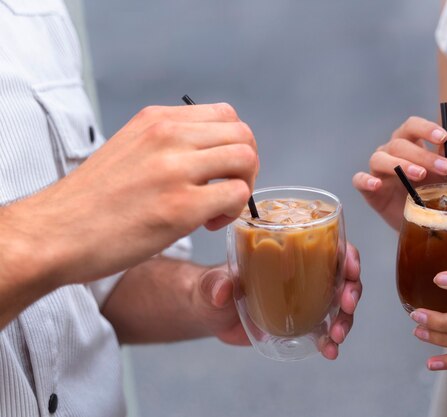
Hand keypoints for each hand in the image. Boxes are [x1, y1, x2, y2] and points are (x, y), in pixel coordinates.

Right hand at [3, 103, 257, 287]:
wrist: (53, 233)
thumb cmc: (92, 201)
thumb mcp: (129, 149)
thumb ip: (168, 144)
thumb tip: (210, 154)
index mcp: (156, 120)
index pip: (226, 115)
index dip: (233, 145)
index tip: (219, 171)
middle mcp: (168, 136)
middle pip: (243, 135)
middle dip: (245, 166)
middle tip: (226, 192)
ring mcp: (175, 170)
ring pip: (245, 159)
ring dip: (242, 187)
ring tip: (216, 210)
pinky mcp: (180, 207)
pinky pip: (236, 196)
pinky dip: (232, 212)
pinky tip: (208, 224)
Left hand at [196, 243, 362, 358]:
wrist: (210, 313)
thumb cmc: (214, 286)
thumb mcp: (213, 281)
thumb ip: (218, 283)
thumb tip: (223, 291)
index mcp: (290, 251)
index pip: (329, 245)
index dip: (346, 254)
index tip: (350, 268)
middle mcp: (304, 271)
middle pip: (342, 276)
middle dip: (351, 290)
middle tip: (346, 306)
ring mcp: (306, 297)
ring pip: (339, 304)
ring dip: (345, 319)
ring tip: (336, 337)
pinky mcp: (302, 321)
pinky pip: (326, 328)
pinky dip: (331, 340)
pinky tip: (330, 351)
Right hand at [352, 116, 446, 229]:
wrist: (423, 220)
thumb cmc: (433, 191)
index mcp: (410, 142)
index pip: (412, 126)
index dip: (425, 128)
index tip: (442, 137)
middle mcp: (390, 151)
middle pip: (398, 144)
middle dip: (422, 155)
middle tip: (443, 168)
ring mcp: (378, 170)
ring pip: (379, 158)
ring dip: (399, 165)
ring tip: (419, 175)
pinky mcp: (369, 190)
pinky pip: (359, 180)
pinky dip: (366, 180)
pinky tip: (377, 185)